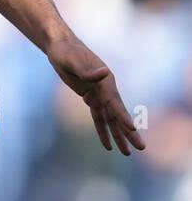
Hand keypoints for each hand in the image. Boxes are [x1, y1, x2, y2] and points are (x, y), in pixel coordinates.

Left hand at [47, 37, 144, 155]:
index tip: (132, 129)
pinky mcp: (90, 97)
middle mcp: (106, 89)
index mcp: (105, 81)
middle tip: (141, 148)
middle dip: (129, 132)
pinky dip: (103, 130)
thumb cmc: (66, 52)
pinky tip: (107, 144)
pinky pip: (98, 117)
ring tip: (127, 153)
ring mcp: (99, 94)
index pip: (115, 102)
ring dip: (118, 135)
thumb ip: (87, 69)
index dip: (123, 116)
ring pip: (110, 119)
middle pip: (118, 114)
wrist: (60, 47)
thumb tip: (104, 73)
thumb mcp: (73, 60)